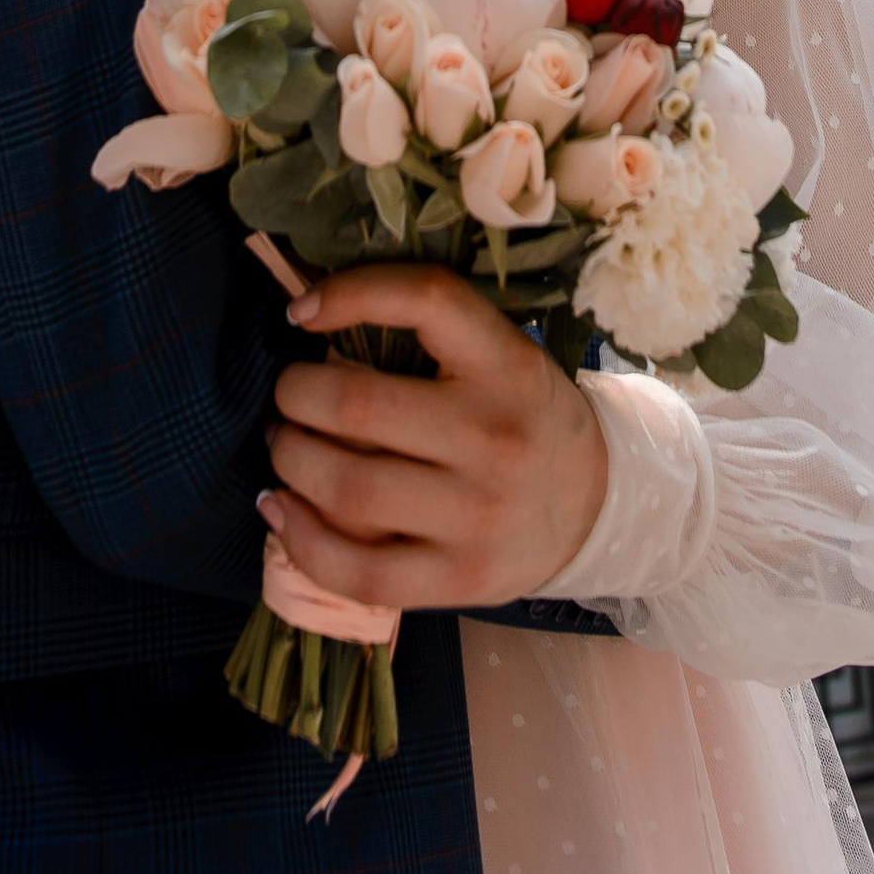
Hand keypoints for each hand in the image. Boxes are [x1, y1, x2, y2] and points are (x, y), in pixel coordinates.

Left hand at [263, 265, 609, 612]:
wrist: (595, 507)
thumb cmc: (522, 416)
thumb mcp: (501, 356)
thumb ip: (428, 337)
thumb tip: (307, 314)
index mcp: (509, 365)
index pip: (427, 300)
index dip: (349, 294)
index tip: (299, 311)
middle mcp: (496, 439)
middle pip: (358, 406)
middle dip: (295, 395)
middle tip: (288, 395)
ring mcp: (479, 517)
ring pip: (348, 487)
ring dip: (290, 460)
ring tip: (285, 447)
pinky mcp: (460, 580)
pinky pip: (359, 570)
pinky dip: (301, 539)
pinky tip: (278, 510)